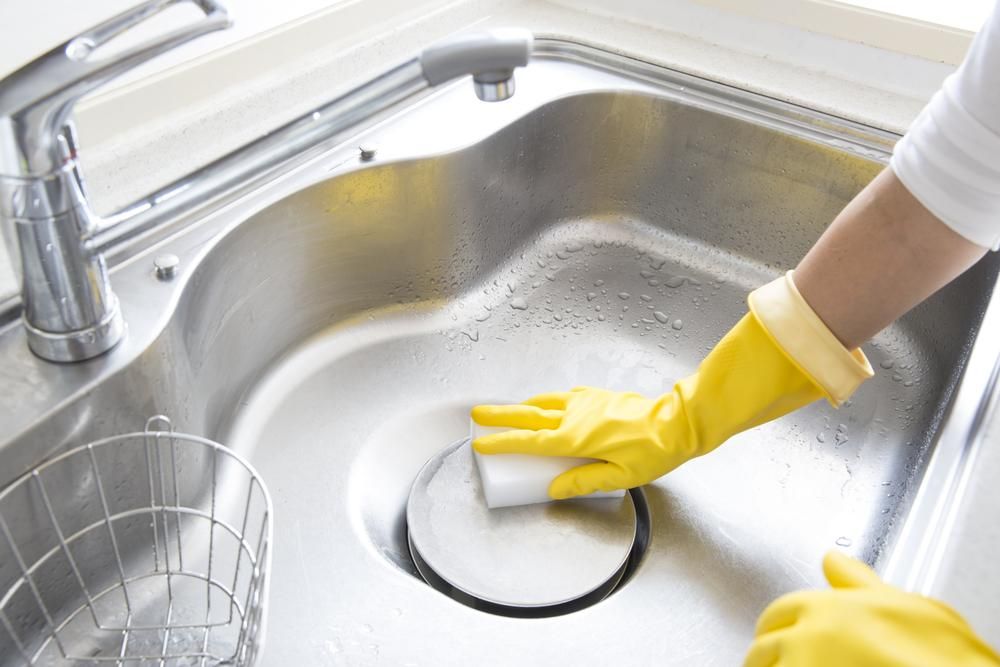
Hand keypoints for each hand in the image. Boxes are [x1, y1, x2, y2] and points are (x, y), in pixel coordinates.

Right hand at [473, 386, 695, 498]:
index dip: (502, 443)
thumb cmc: (653, 452)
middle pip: (528, 415)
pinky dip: (550, 400)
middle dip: (500, 415)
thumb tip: (554, 489)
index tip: (481, 443)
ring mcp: (586, 403)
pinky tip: (551, 405)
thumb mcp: (619, 477)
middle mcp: (575, 416)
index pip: (530, 442)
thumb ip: (583, 481)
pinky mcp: (598, 396)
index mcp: (576, 439)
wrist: (676, 422)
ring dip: (523, 405)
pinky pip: (565, 396)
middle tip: (478, 414)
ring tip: (510, 410)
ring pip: (545, 401)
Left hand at [745, 551, 999, 666]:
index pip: (780, 612)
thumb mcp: (907, 605)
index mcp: (825, 608)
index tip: (780, 634)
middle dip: (770, 656)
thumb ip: (859, 584)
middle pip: (763, 648)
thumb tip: (833, 561)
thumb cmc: (945, 657)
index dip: (780, 626)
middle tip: (784, 664)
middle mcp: (806, 640)